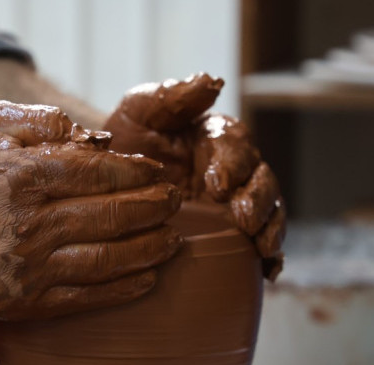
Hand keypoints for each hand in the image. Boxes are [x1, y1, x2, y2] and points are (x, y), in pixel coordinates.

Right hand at [0, 101, 182, 319]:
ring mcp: (28, 267)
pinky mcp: (24, 301)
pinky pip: (85, 299)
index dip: (138, 174)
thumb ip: (46, 123)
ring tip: (173, 241)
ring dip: (149, 250)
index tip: (157, 174)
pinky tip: (148, 280)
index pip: (100, 174)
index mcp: (25, 175)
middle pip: (111, 217)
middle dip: (154, 209)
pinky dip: (123, 290)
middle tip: (176, 203)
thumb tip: (99, 141)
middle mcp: (30, 223)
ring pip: (106, 260)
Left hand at [103, 73, 284, 279]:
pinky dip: (271, 258)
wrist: (103, 191)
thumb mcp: (138, 114)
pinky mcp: (231, 237)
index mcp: (215, 138)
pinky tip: (268, 272)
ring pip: (268, 212)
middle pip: (261, 180)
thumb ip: (171, 97)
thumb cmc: (122, 144)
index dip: (232, 164)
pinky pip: (261, 246)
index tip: (217, 183)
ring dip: (271, 227)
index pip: (236, 145)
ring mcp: (234, 206)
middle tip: (244, 218)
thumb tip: (213, 82)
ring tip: (263, 247)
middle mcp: (233, 171)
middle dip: (258, 199)